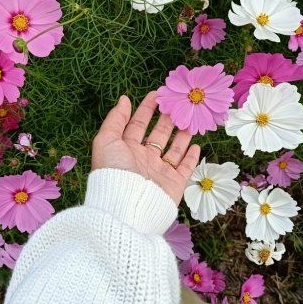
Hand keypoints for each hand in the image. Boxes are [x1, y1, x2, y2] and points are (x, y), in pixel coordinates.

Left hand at [91, 91, 200, 205]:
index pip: (137, 125)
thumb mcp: (106, 141)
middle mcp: (143, 161)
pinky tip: (196, 144)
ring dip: (182, 133)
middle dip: (167, 118)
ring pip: (174, 149)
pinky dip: (191, 156)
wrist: (127, 210)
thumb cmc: (114, 173)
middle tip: (179, 103)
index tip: (158, 93)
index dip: (146, 109)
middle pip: (158, 135)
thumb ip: (115, 119)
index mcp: (126, 151)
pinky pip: (185, 168)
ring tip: (191, 119)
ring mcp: (159, 173)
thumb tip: (124, 98)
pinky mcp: (173, 185)